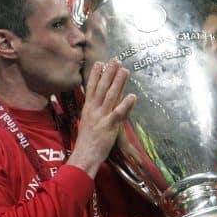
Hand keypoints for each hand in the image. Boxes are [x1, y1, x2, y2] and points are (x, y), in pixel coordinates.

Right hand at [67, 59, 135, 177]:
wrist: (84, 156)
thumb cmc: (86, 141)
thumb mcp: (86, 122)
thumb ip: (93, 111)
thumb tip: (97, 102)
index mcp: (88, 108)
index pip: (91, 87)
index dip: (96, 74)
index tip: (100, 62)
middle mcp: (94, 110)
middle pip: (102, 88)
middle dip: (109, 73)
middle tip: (115, 60)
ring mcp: (101, 117)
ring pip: (111, 96)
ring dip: (118, 82)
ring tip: (125, 71)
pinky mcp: (109, 126)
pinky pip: (119, 113)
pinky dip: (126, 104)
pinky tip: (133, 96)